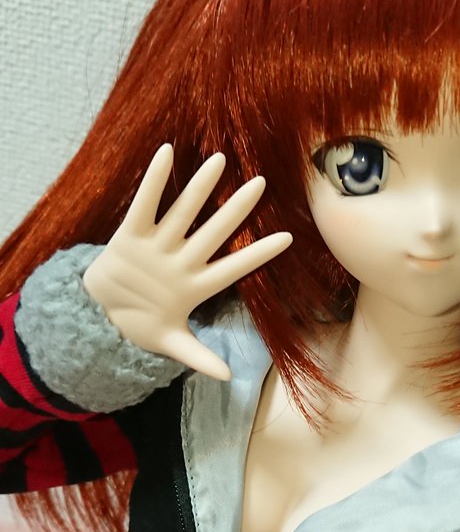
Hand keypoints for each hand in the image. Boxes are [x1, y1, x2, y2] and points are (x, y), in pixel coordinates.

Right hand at [83, 143, 291, 379]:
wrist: (101, 314)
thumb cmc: (140, 324)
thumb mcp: (171, 343)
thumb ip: (199, 358)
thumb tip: (228, 377)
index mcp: (195, 286)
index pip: (234, 268)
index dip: (259, 254)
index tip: (287, 239)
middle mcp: (181, 260)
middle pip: (215, 231)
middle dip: (237, 209)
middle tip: (262, 182)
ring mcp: (157, 245)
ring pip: (184, 212)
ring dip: (201, 186)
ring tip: (220, 159)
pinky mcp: (130, 235)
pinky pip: (145, 204)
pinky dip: (154, 180)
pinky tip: (166, 153)